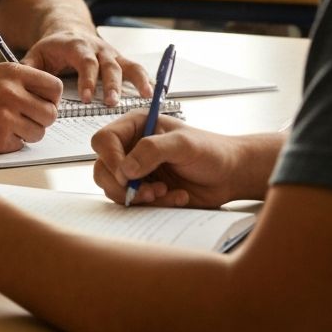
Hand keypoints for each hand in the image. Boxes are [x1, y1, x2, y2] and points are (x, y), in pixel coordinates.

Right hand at [0, 63, 62, 153]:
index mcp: (11, 73)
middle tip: (22, 119)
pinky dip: (8, 144)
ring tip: (3, 125)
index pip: (54, 88)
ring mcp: (5, 117)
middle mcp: (11, 93)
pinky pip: (19, 146)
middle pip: (50, 114)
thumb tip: (49, 98)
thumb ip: (19, 83)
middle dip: (40, 120)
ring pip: (38, 133)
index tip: (41, 103)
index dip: (50, 99)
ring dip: (25, 134)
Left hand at [21, 31, 152, 106]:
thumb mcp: (36, 54)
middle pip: (108, 64)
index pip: (84, 62)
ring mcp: (111, 53)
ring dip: (136, 80)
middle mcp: (97, 48)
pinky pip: (136, 68)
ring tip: (146, 95)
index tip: (86, 98)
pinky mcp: (120, 60)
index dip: (87, 79)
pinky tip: (156, 91)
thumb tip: (25, 86)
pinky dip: (147, 78)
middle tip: (111, 102)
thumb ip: (29, 69)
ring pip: (126, 64)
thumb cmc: (53, 48)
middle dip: (111, 83)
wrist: (68, 31)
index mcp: (76, 45)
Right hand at [91, 112, 247, 207]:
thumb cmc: (210, 151)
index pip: (104, 140)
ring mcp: (135, 170)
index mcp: (135, 126)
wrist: (229, 175)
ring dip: (139, 197)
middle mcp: (130, 147)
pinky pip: (134, 203)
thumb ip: (152, 150)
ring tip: (165, 192)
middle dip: (123, 186)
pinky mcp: (143, 189)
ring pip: (114, 188)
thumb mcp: (183, 144)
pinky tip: (176, 197)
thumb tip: (125, 170)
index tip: (128, 176)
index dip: (110, 159)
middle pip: (103, 168)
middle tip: (149, 192)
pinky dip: (154, 205)